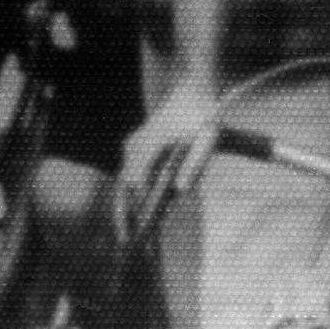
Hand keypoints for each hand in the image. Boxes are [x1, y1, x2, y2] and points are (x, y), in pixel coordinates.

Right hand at [119, 81, 221, 235]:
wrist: (193, 86)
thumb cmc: (202, 113)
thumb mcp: (207, 138)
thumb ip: (194, 165)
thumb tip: (180, 191)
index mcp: (146, 150)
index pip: (134, 189)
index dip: (132, 214)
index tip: (134, 236)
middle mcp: (134, 149)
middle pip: (123, 188)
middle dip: (122, 216)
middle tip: (125, 242)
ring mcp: (134, 147)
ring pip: (125, 181)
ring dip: (127, 206)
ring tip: (131, 231)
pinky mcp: (139, 146)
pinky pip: (132, 174)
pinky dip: (133, 193)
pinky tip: (140, 206)